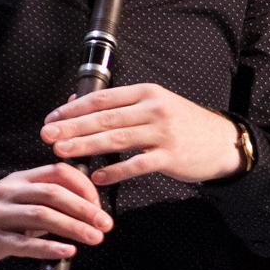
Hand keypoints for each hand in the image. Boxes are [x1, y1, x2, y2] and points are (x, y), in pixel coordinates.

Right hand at [0, 163, 111, 269]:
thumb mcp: (17, 201)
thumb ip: (46, 202)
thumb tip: (86, 208)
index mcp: (19, 179)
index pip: (58, 172)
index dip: (84, 186)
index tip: (99, 204)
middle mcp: (9, 192)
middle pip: (54, 193)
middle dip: (85, 208)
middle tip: (105, 224)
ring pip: (42, 215)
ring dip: (73, 227)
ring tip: (94, 238)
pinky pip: (24, 243)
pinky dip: (49, 246)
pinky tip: (68, 251)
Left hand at [41, 84, 241, 186]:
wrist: (222, 141)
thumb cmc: (184, 124)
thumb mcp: (156, 105)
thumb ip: (121, 105)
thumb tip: (78, 103)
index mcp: (146, 93)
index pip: (103, 98)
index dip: (73, 108)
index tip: (51, 118)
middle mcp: (153, 109)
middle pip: (105, 118)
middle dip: (72, 127)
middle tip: (47, 135)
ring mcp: (163, 133)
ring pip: (116, 139)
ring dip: (86, 146)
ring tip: (62, 152)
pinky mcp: (170, 156)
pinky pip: (137, 165)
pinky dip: (116, 171)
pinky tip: (98, 176)